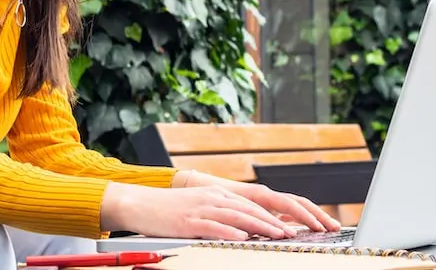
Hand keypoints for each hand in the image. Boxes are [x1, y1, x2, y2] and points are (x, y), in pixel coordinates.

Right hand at [177, 170, 342, 232]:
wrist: (139, 203)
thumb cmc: (170, 210)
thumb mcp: (200, 207)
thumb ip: (224, 215)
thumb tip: (247, 231)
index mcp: (219, 195)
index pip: (255, 205)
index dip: (277, 216)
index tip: (296, 227)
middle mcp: (214, 198)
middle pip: (251, 210)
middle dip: (276, 222)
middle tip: (296, 233)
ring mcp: (202, 208)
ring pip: (238, 217)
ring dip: (261, 227)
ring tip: (279, 236)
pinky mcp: (188, 221)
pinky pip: (213, 227)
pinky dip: (230, 232)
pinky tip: (243, 239)